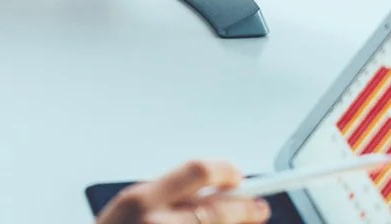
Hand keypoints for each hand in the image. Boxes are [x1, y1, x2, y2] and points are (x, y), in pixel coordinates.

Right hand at [97, 161, 271, 223]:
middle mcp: (156, 222)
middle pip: (218, 209)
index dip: (225, 171)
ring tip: (242, 223)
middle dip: (246, 208)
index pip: (198, 172)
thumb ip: (168, 196)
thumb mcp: (132, 208)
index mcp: (142, 199)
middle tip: (258, 208)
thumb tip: (214, 190)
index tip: (238, 177)